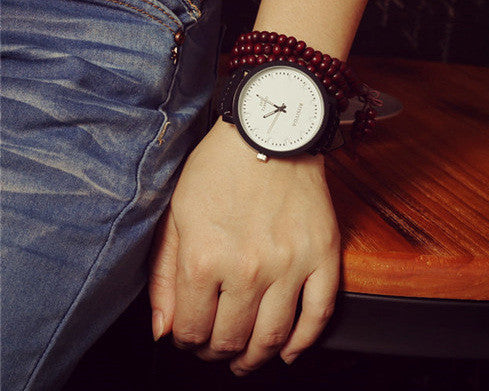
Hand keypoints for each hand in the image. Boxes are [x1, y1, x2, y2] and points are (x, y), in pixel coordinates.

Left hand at [149, 118, 339, 374]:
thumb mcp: (176, 213)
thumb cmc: (218, 168)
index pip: (191, 329)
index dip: (187, 340)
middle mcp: (248, 269)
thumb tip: (163, 329)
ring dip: (256, 358)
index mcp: (204, 258)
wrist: (268, 132)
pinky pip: (319, 314)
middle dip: (216, 352)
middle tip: (214, 346)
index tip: (189, 335)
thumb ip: (163, 274)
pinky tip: (289, 351)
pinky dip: (304, 343)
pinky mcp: (323, 255)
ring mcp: (291, 264)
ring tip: (246, 358)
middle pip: (230, 339)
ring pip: (273, 337)